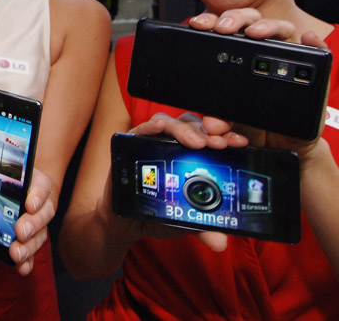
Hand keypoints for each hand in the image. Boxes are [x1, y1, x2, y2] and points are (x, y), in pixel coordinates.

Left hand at [11, 169, 54, 274]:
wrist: (0, 192)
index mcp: (31, 181)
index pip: (41, 185)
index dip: (38, 195)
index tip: (29, 205)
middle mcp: (38, 203)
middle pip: (44, 212)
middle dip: (33, 224)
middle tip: (20, 232)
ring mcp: (36, 222)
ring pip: (40, 235)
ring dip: (30, 246)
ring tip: (16, 253)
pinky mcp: (29, 240)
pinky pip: (32, 251)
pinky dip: (28, 261)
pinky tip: (21, 267)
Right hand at [106, 111, 243, 251]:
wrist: (126, 222)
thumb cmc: (158, 214)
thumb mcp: (186, 221)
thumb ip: (204, 228)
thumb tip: (220, 243)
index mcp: (193, 157)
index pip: (213, 136)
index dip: (227, 135)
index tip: (239, 143)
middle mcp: (173, 145)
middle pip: (194, 124)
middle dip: (210, 131)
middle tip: (220, 144)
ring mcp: (151, 143)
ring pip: (170, 123)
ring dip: (185, 129)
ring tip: (197, 143)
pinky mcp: (130, 145)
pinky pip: (139, 129)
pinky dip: (150, 127)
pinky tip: (159, 127)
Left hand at [190, 9, 327, 149]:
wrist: (278, 141)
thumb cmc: (250, 123)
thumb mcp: (229, 121)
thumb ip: (218, 119)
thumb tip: (212, 123)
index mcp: (234, 55)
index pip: (223, 30)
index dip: (210, 21)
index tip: (198, 24)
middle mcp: (260, 51)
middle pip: (249, 22)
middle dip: (234, 19)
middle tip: (223, 28)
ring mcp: (285, 57)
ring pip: (279, 29)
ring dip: (267, 27)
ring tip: (255, 33)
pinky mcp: (309, 69)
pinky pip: (313, 51)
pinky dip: (312, 42)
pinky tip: (305, 37)